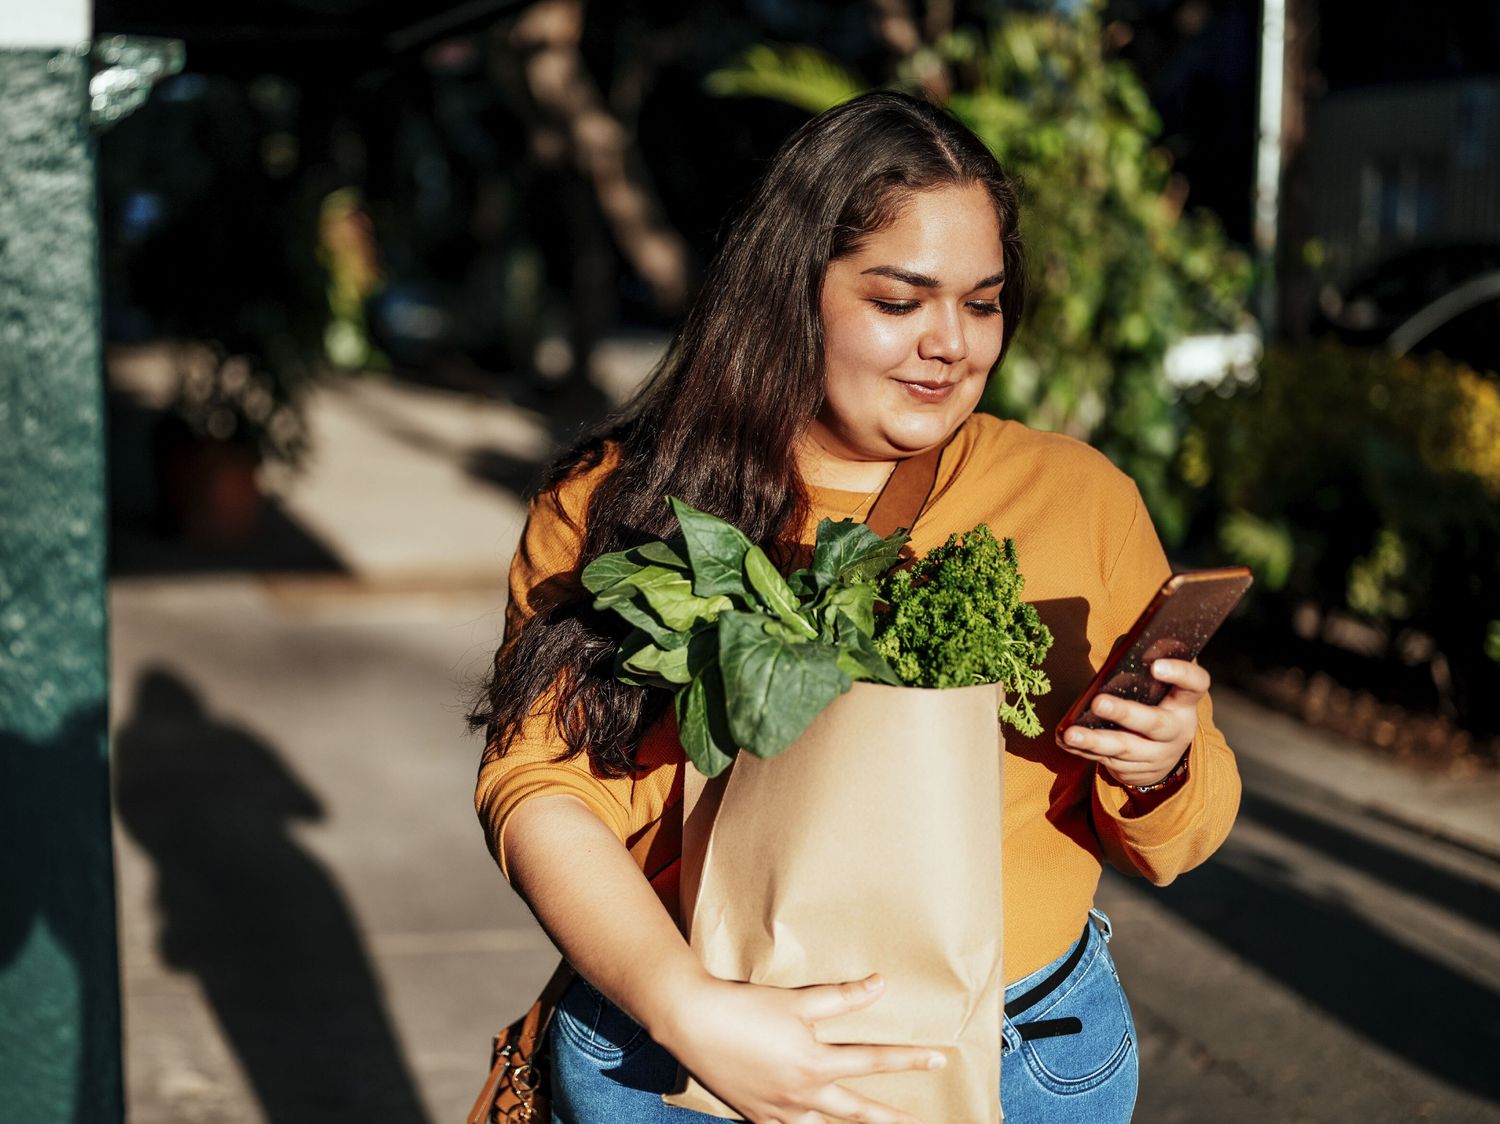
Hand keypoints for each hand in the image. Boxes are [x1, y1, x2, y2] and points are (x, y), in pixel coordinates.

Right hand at [655, 972, 944, 1123]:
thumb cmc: (745, 1007)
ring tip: (871, 1123)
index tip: (939, 1059)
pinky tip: (811, 1121)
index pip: (873, 1061)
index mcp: (815, 1064)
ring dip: (849, 1123)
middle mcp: (802, 1094)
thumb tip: (880, 985)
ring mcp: (778, 1110)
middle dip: (890, 1119)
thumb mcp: (797, 1001)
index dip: (909, 1060)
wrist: (691, 1023)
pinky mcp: (756, 1115)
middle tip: (919, 1123)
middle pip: (857, 1111)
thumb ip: (841, 998)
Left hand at [1059, 658, 1207, 788]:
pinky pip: (1106, 759)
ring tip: (1071, 732)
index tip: (1156, 666)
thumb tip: (1123, 646)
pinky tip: (1065, 740)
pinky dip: (1083, 750)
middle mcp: (1175, 731)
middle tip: (1099, 702)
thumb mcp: (1159, 688)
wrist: (1162, 755)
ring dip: (1095, 740)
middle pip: (1153, 723)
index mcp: (1184, 702)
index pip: (1194, 684)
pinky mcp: (1133, 770)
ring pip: (1125, 748)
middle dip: (1124, 713)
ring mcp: (1156, 755)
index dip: (1180, 674)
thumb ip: (1143, 667)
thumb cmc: (1155, 705)